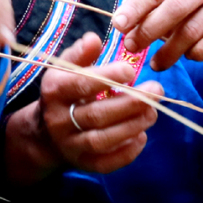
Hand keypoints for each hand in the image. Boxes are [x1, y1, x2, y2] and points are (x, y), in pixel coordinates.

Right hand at [4, 33, 156, 181]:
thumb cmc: (65, 93)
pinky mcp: (82, 164)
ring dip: (132, 126)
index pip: (81, 84)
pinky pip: (105, 164)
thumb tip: (94, 38)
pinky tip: (142, 136)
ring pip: (102, 139)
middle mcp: (58, 120)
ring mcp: (69, 145)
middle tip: (157, 90)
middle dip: (131, 103)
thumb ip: (80, 54)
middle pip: (97, 114)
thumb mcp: (65, 69)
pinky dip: (127, 152)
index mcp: (54, 91)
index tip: (132, 70)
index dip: (108, 77)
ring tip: (153, 112)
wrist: (45, 133)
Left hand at [110, 0, 202, 77]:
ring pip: (192, 29)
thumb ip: (152, 11)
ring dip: (170, 50)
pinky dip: (197, 54)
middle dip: (148, 31)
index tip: (118, 26)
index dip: (135, 8)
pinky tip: (189, 57)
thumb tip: (122, 26)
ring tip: (158, 63)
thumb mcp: (175, 4)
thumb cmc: (198, 12)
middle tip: (133, 48)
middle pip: (173, 8)